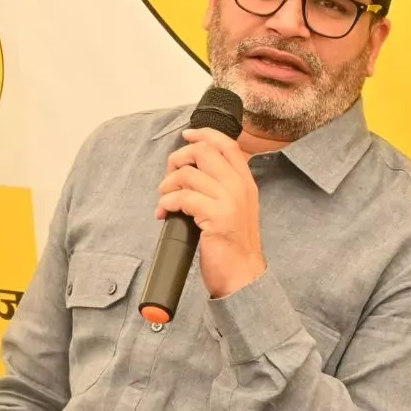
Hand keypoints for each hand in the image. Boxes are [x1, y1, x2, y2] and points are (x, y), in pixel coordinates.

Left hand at [156, 127, 265, 297]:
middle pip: (203, 152)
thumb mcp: (236, 208)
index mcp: (246, 181)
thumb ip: (222, 186)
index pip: (227, 144)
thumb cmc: (234, 245)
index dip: (204, 134)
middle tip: (169, 179)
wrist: (244, 276)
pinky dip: (167, 202)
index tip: (186, 136)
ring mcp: (229, 200)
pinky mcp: (216, 216)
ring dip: (167, 185)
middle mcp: (240, 186)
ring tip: (165, 201)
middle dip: (178, 160)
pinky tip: (165, 213)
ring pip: (188, 174)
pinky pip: (182, 197)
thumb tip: (192, 170)